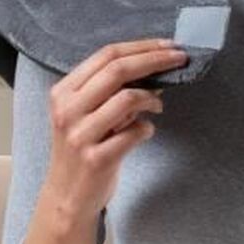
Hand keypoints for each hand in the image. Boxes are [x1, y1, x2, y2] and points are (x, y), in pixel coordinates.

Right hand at [43, 37, 187, 218]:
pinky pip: (135, 132)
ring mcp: (80, 135)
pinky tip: (144, 132)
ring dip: (152, 99)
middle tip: (180, 59)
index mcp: (63, 92)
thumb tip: (154, 68)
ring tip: (158, 106)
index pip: (106, 55)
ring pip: (128, 98)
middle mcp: (67, 110)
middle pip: (117, 70)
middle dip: (155, 60)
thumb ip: (110, 91)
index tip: (168, 46)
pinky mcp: (97, 159)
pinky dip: (147, 128)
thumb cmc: (81, 150)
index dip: (141, 47)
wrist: (67, 197)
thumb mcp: (86, 115)